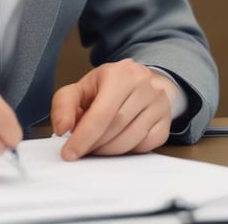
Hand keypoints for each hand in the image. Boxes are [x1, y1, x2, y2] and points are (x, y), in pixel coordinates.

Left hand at [51, 60, 174, 159]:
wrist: (138, 81)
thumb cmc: (106, 87)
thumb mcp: (82, 88)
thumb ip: (64, 104)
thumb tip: (61, 128)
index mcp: (119, 74)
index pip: (101, 113)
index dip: (84, 136)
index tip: (70, 153)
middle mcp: (143, 85)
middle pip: (116, 127)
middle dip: (94, 144)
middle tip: (81, 149)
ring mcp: (158, 104)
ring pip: (131, 139)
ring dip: (109, 150)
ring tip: (96, 146)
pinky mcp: (166, 122)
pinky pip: (145, 146)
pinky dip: (127, 150)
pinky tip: (116, 143)